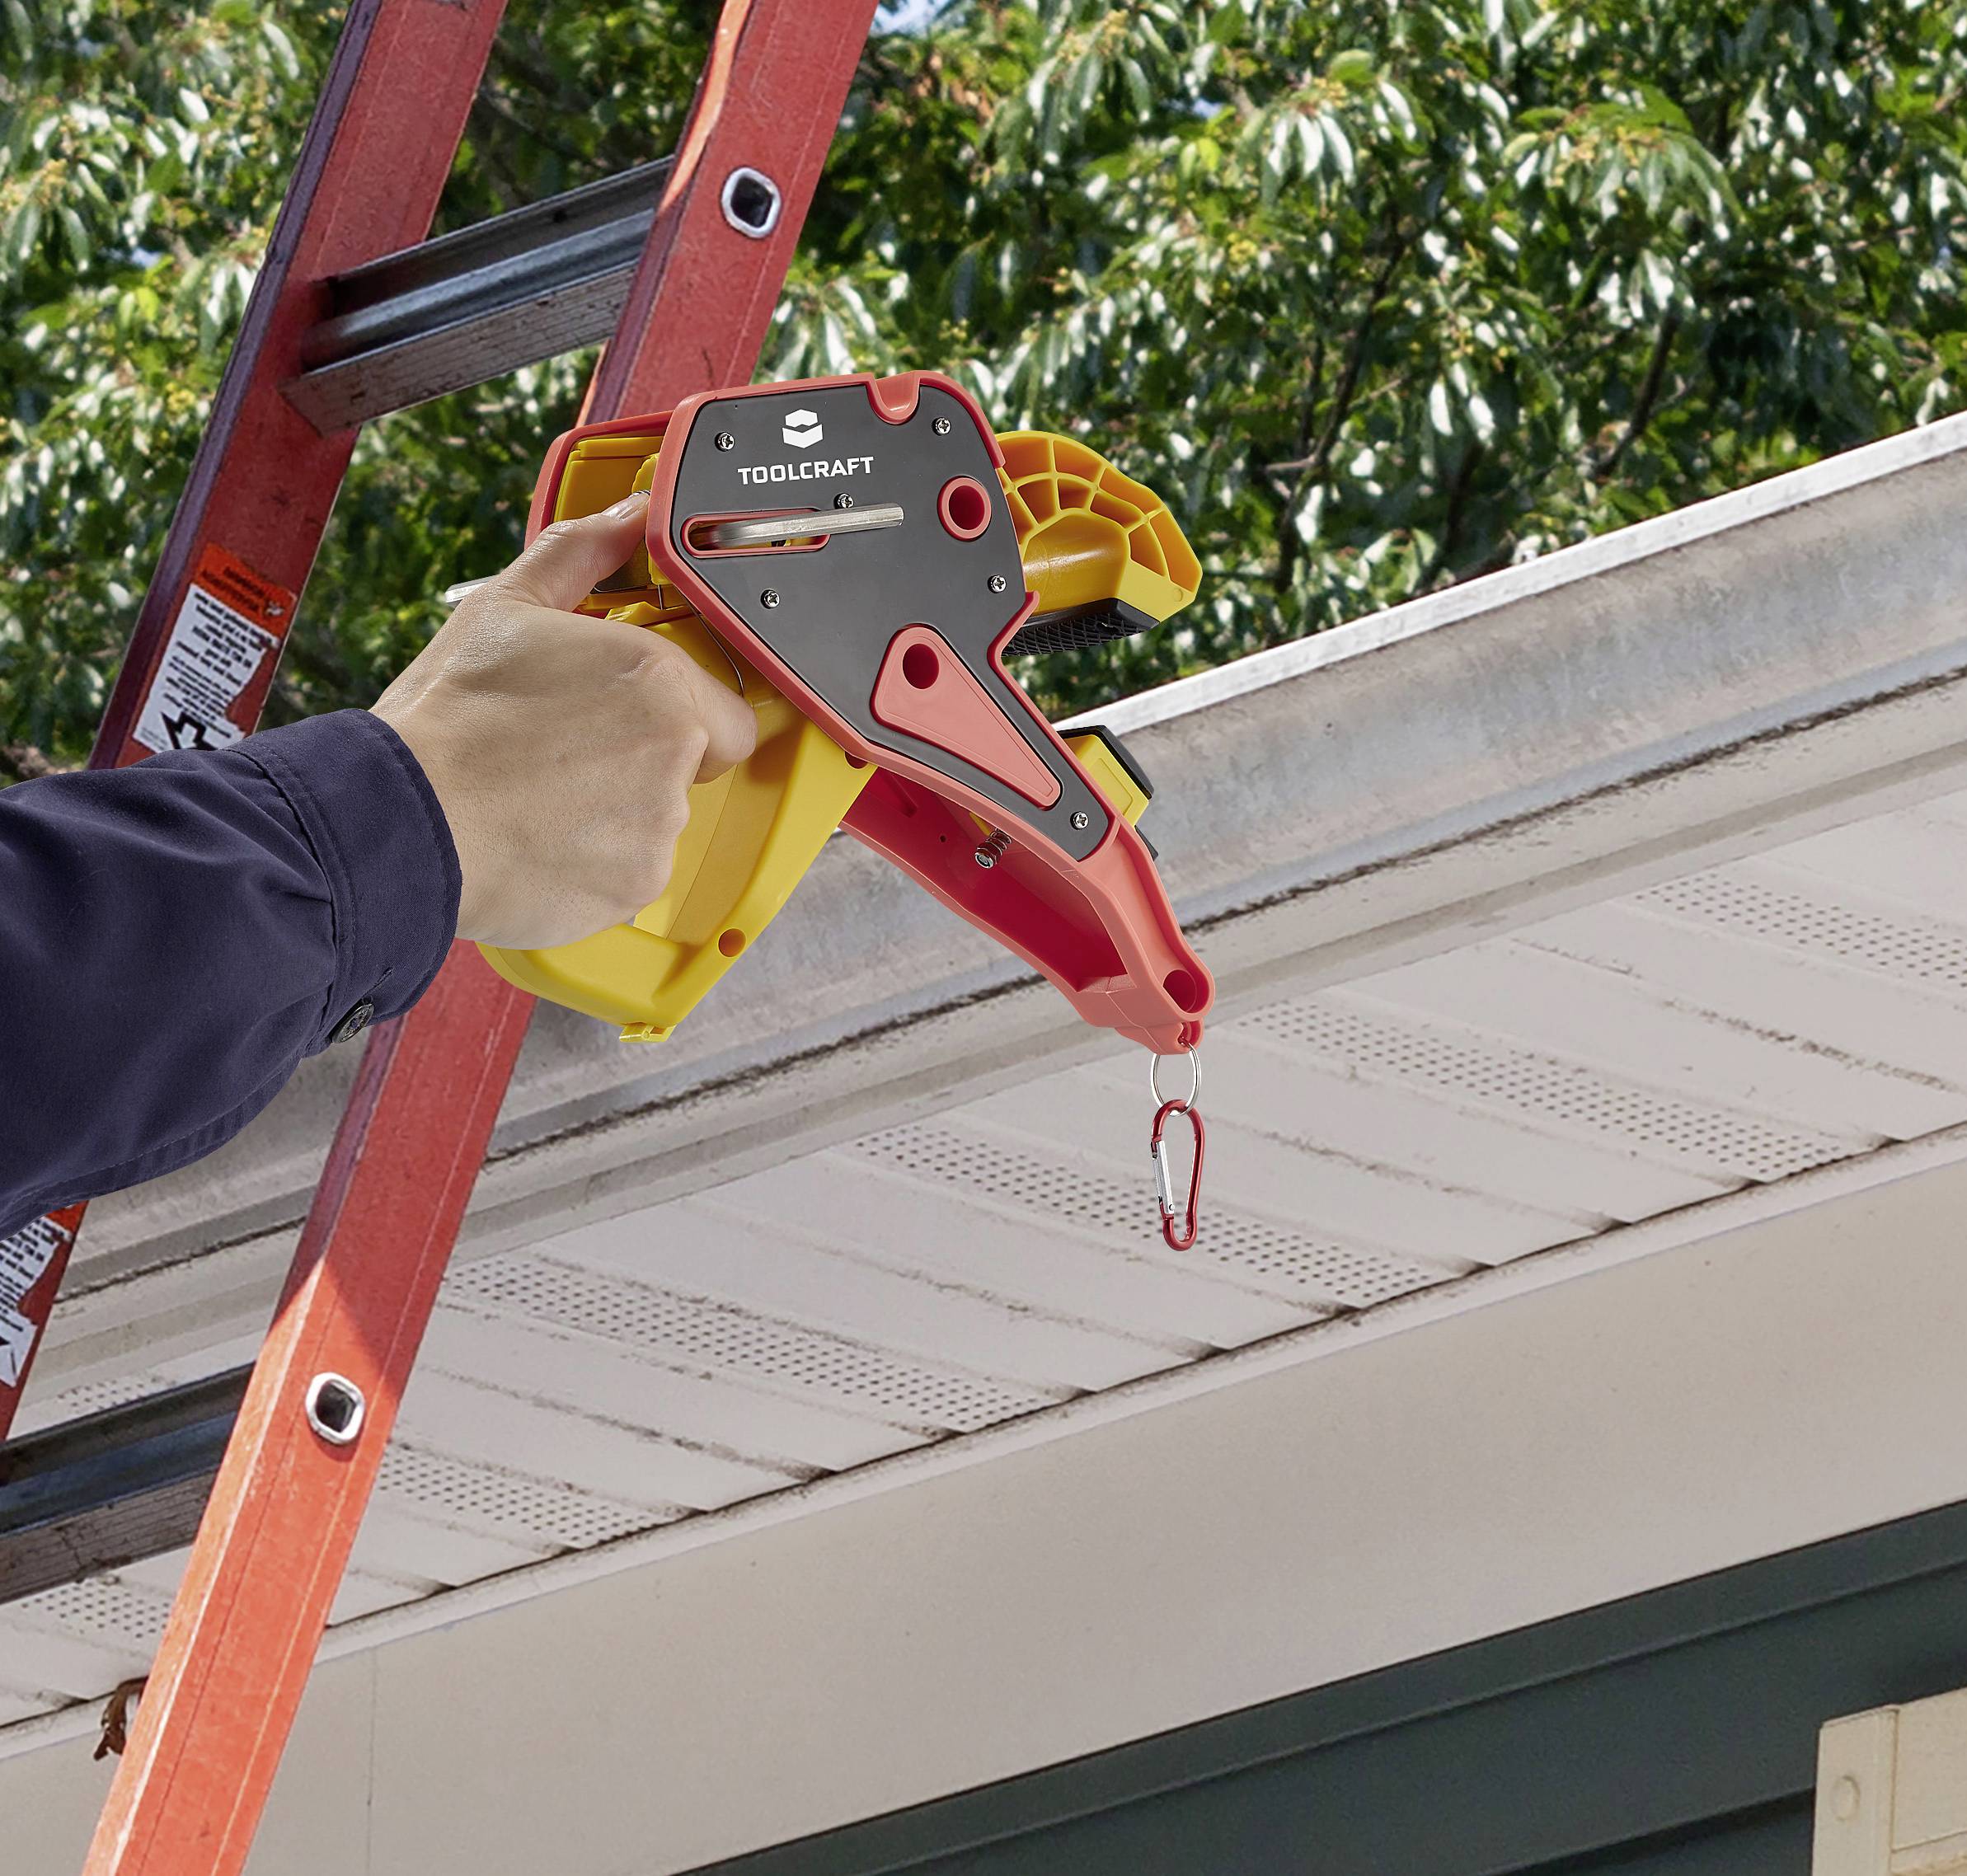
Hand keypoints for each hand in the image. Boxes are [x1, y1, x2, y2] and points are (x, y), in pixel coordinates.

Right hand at [372, 493, 757, 949]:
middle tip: (571, 753)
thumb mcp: (508, 606)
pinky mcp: (632, 889)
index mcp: (659, 680)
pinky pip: (631, 874)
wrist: (399, 817)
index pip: (728, 713)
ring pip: (659, 822)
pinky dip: (596, 864)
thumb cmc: (449, 717)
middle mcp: (672, 755)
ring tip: (544, 796)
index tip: (629, 716)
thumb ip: (583, 554)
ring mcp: (656, 829)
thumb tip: (630, 514)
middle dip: (647, 762)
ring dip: (619, 814)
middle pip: (693, 767)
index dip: (683, 714)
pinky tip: (541, 838)